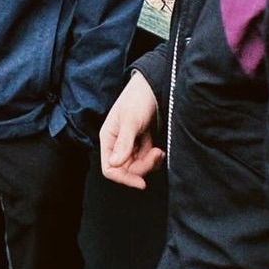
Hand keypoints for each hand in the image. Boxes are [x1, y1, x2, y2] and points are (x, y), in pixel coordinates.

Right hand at [99, 72, 164, 188]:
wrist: (155, 86)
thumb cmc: (138, 98)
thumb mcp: (131, 119)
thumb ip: (123, 142)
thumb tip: (114, 164)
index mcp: (109, 138)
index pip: (109, 168)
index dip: (124, 178)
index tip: (141, 182)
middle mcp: (118, 144)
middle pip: (126, 170)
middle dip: (143, 167)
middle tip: (156, 154)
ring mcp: (130, 144)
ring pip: (138, 167)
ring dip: (150, 163)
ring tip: (159, 151)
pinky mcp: (143, 143)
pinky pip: (146, 160)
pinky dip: (154, 159)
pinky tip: (159, 150)